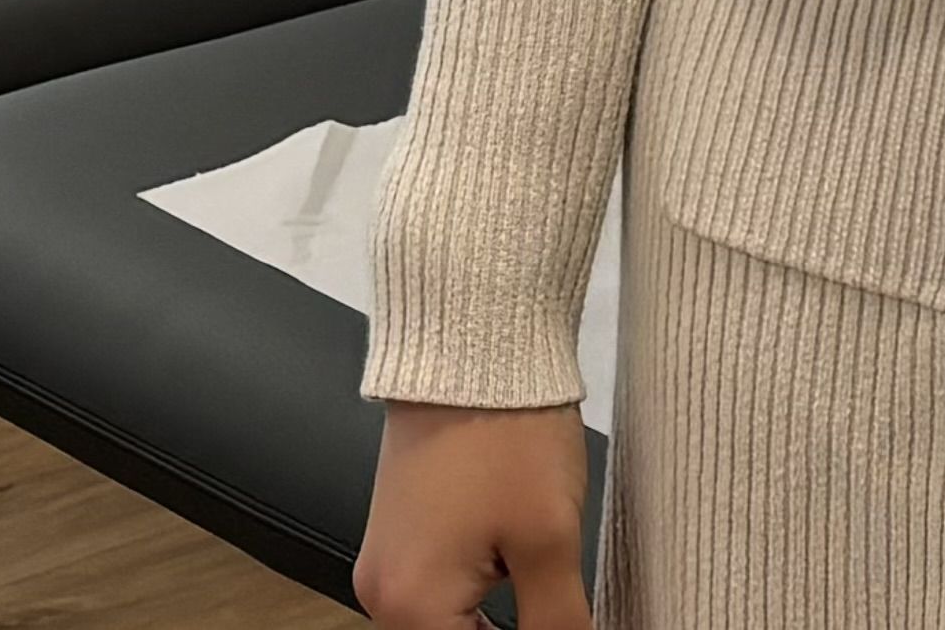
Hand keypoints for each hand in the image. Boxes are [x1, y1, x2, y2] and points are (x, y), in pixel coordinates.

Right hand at [358, 399, 591, 629]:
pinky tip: (520, 576)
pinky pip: (438, 589)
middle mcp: (382, 592)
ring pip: (445, 622)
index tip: (562, 625)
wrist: (471, 342)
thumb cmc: (507, 431)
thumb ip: (557, 624)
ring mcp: (387, 558)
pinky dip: (479, 595)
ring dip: (496, 621)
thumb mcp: (548, 541)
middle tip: (560, 611)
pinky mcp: (402, 530)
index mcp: (410, 606)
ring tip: (544, 594)